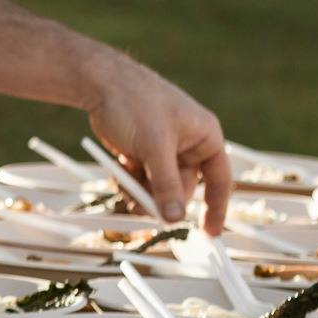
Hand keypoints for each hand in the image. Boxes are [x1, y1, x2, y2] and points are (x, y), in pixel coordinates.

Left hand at [83, 56, 230, 230]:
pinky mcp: (141, 151)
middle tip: (141, 207)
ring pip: (159, 187)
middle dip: (162, 200)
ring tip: (125, 188)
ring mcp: (163, 149)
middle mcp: (188, 144)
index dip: (216, 208)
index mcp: (205, 136)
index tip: (210, 234)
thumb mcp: (154, 146)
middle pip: (182, 188)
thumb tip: (174, 218)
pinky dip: (130, 183)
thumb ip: (166, 184)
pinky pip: (141, 179)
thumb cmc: (135, 104)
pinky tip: (118, 175)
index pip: (219, 179)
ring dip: (142, 194)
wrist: (98, 82)